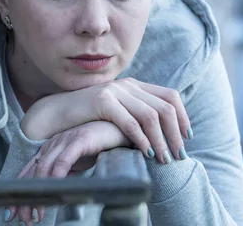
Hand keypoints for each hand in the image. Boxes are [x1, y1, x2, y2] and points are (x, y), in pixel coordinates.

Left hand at [8, 121, 131, 224]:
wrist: (118, 126)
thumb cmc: (99, 144)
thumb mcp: (77, 161)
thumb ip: (64, 171)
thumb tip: (56, 190)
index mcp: (50, 149)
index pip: (29, 172)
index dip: (19, 192)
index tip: (12, 212)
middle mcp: (54, 144)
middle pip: (33, 173)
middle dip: (25, 198)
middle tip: (22, 219)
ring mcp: (66, 140)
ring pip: (44, 168)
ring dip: (39, 192)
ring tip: (38, 213)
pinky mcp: (80, 140)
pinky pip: (64, 160)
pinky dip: (57, 176)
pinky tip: (54, 189)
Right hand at [21, 78, 191, 164]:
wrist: (56, 112)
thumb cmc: (88, 117)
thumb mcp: (116, 111)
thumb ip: (136, 115)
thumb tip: (162, 134)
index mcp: (135, 85)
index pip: (170, 96)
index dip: (183, 116)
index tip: (187, 137)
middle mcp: (128, 85)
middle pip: (165, 107)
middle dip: (175, 133)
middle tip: (180, 155)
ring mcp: (116, 91)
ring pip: (151, 116)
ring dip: (161, 140)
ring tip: (165, 159)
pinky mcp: (102, 101)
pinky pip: (130, 122)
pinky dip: (142, 139)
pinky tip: (146, 153)